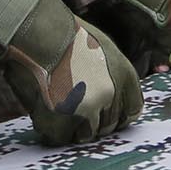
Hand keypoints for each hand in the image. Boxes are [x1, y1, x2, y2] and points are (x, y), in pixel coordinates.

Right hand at [0, 0, 143, 145]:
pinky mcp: (66, 118)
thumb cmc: (64, 35)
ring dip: (71, 126)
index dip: (116, 116)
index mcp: (125, 75)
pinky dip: (51, 130)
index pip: (132, 111)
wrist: (38, 31)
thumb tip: (108, 101)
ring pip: (86, 135)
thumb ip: (109, 75)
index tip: (102, 116)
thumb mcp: (101, 49)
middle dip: (91, 122)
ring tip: (55, 105)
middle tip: (71, 110)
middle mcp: (112, 93)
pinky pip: (61, 138)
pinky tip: (44, 110)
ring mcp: (90, 107)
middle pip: (107, 126)